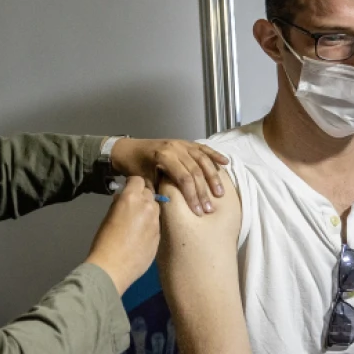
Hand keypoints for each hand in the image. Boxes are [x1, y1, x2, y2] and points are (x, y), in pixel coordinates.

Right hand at [86, 176, 160, 294]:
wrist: (112, 268)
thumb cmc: (104, 241)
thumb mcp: (108, 217)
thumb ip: (119, 204)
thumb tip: (122, 199)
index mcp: (132, 198)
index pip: (138, 180)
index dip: (133, 184)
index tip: (129, 189)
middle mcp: (148, 206)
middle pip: (150, 192)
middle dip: (142, 196)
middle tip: (133, 206)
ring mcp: (156, 222)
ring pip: (156, 208)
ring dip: (148, 210)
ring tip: (138, 221)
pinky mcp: (160, 236)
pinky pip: (157, 224)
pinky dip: (151, 225)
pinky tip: (141, 236)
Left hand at [110, 138, 228, 215]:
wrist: (127, 149)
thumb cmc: (134, 167)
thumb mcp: (143, 181)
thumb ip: (160, 191)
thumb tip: (176, 207)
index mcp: (164, 157)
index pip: (184, 179)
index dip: (192, 196)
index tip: (198, 211)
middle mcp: (175, 148)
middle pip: (195, 171)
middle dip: (204, 191)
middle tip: (210, 208)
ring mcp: (181, 143)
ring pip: (202, 160)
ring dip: (213, 177)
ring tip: (219, 193)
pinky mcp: (184, 142)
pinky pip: (202, 148)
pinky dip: (214, 155)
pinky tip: (225, 162)